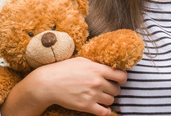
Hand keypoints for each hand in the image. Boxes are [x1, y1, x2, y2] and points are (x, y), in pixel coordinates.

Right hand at [2, 57, 126, 115]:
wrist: (48, 83)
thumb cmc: (63, 69)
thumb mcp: (82, 60)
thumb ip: (96, 64)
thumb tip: (107, 66)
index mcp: (98, 69)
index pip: (121, 75)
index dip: (122, 78)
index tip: (119, 79)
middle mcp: (98, 82)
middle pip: (117, 89)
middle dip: (114, 89)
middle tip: (108, 88)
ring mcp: (92, 95)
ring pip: (111, 100)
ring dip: (108, 99)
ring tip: (102, 96)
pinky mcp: (86, 106)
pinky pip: (103, 112)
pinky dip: (105, 111)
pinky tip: (103, 108)